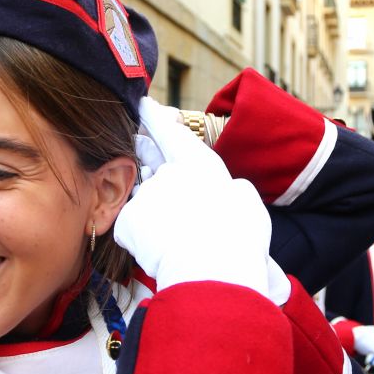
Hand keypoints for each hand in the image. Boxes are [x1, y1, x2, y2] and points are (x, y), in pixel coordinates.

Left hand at [116, 99, 273, 298]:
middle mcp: (166, 172)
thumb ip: (232, 188)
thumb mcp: (247, 203)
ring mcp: (144, 195)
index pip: (170, 132)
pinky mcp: (127, 221)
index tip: (142, 103)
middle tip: (140, 147)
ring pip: (144, 202)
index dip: (154, 116)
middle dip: (144, 152)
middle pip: (150, 161)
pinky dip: (141, 240)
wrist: (211, 270)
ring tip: (170, 235)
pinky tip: (157, 252)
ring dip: (151, 210)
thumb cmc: (238, 238)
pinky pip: (131, 229)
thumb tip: (229, 189)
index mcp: (198, 163)